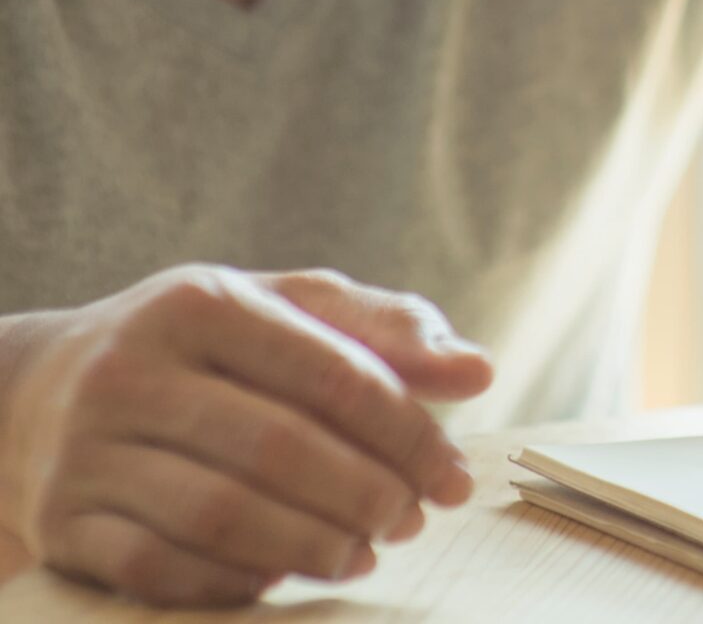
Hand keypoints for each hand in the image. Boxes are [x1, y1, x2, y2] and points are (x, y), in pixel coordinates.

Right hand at [0, 265, 493, 606]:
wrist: (41, 390)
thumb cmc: (205, 348)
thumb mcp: (288, 309)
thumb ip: (387, 330)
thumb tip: (478, 372)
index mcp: (202, 303)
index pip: (333, 375)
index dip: (408, 435)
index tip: (452, 480)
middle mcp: (131, 370)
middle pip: (279, 448)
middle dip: (365, 495)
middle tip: (410, 523)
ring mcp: (85, 449)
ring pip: (219, 514)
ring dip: (310, 545)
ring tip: (362, 553)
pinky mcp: (59, 521)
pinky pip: (156, 566)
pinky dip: (232, 580)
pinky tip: (282, 576)